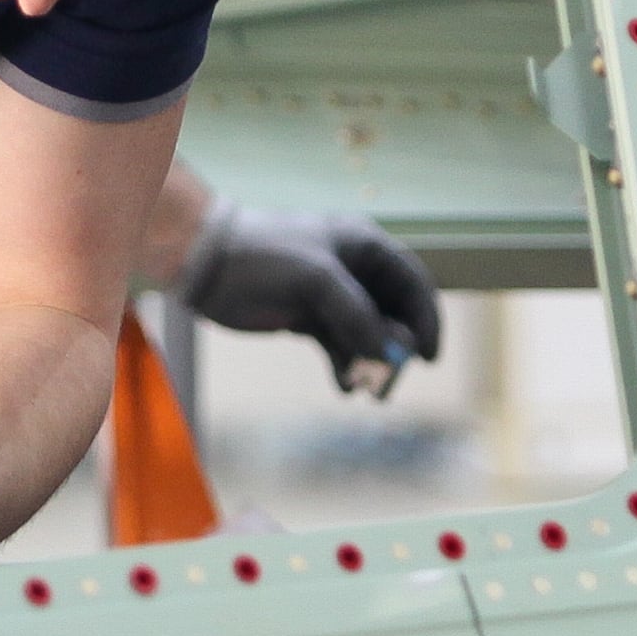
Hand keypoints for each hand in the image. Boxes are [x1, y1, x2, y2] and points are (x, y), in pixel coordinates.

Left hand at [176, 204, 443, 395]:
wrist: (207, 265)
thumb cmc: (265, 257)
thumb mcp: (317, 279)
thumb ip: (356, 314)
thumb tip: (382, 352)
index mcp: (364, 246)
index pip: (413, 283)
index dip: (426, 319)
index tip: (428, 358)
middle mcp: (353, 270)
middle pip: (393, 314)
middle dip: (396, 349)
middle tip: (390, 382)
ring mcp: (331, 296)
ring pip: (365, 334)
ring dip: (369, 362)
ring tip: (364, 389)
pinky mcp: (308, 318)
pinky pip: (339, 345)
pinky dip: (344, 365)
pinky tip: (344, 385)